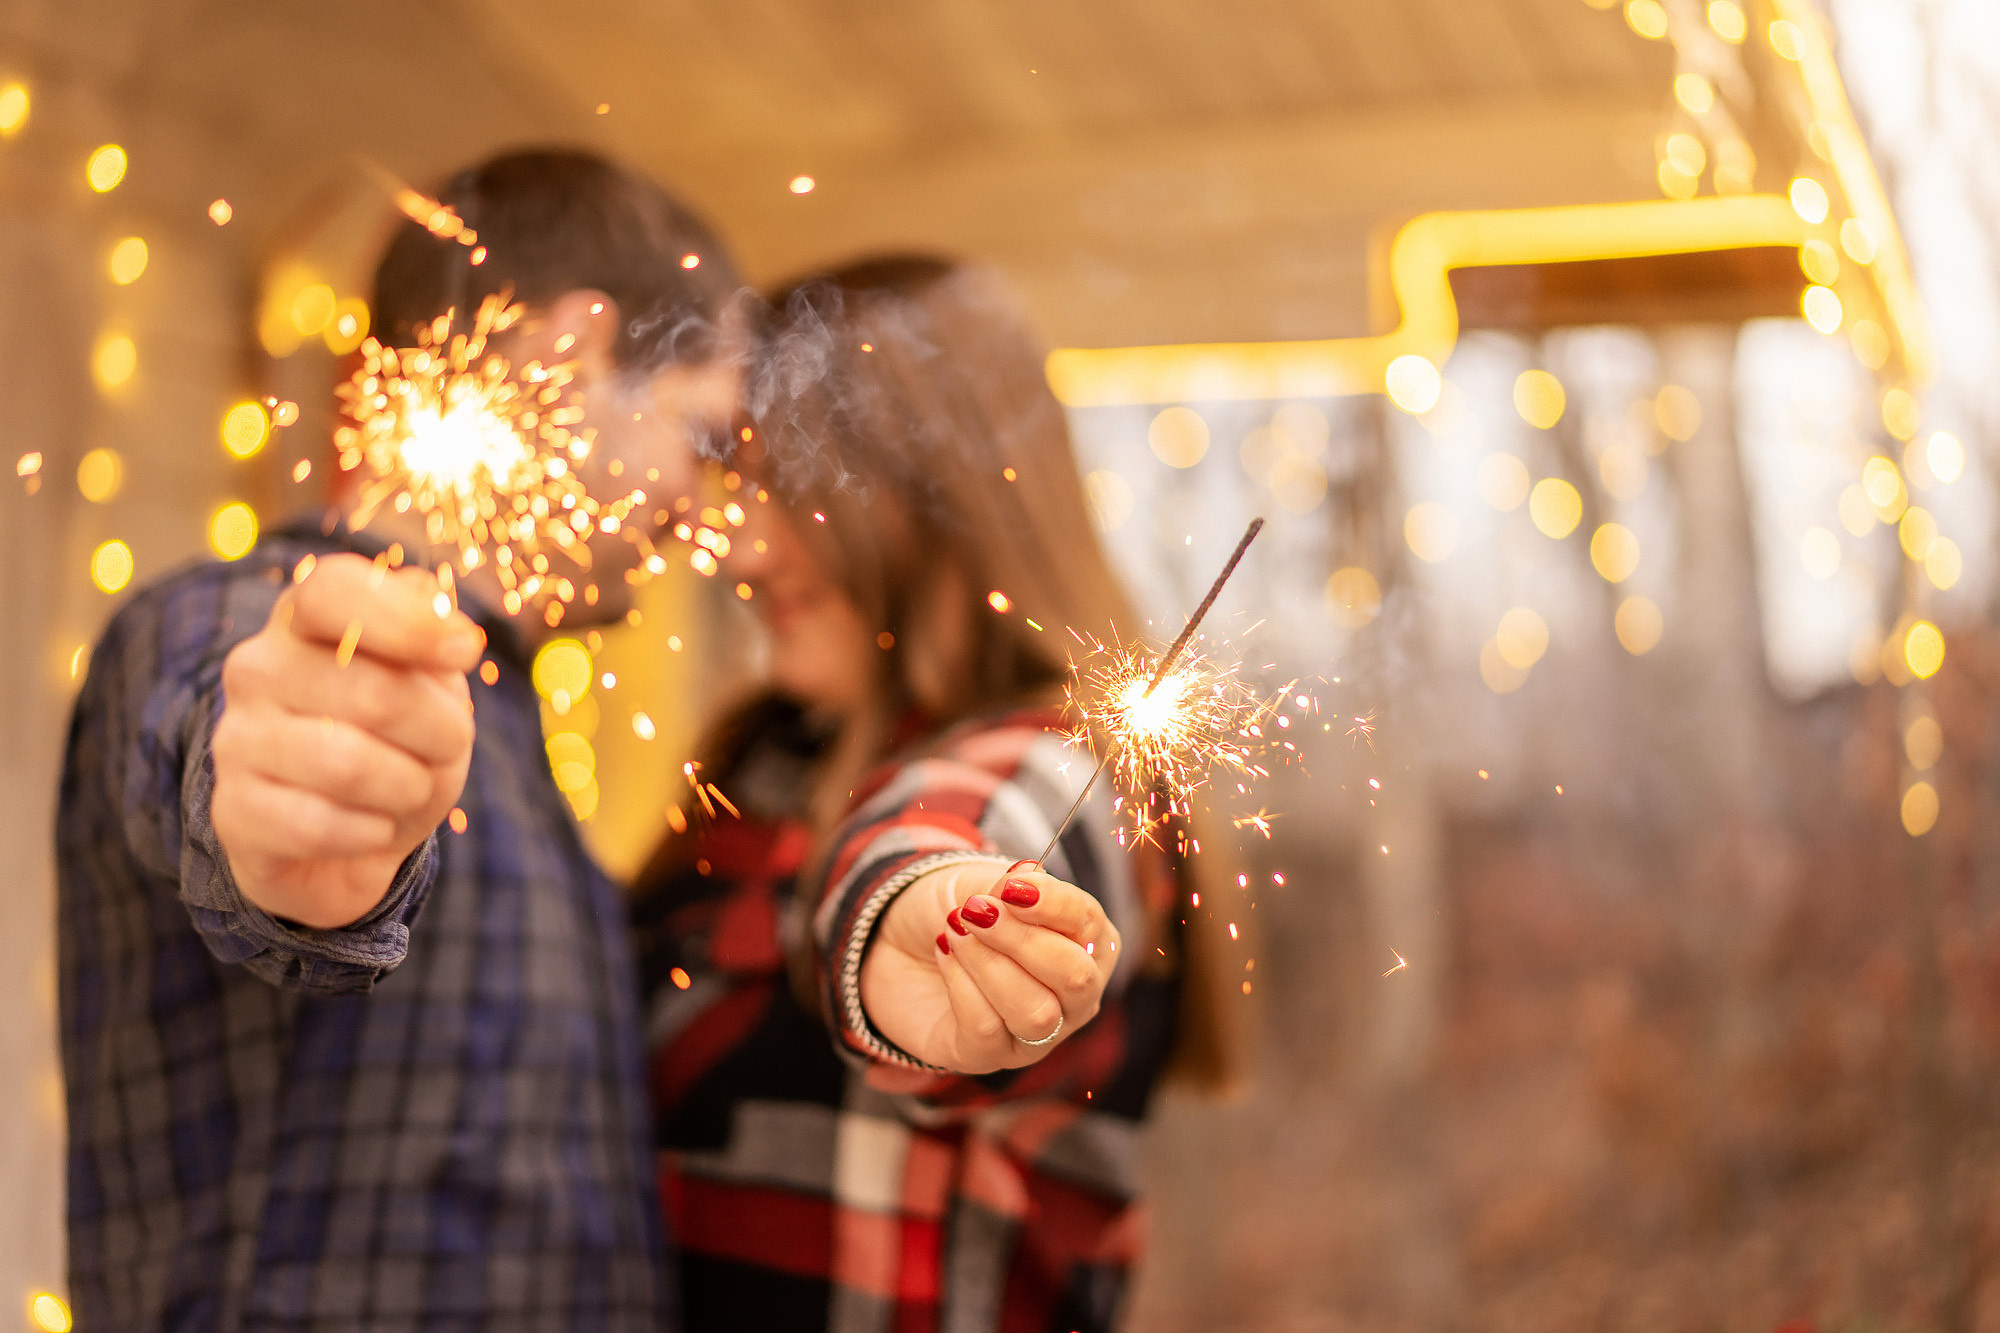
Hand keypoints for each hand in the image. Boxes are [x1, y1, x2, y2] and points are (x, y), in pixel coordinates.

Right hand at [210, 552, 482, 929]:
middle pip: (377, 693)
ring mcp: (235, 738)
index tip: (466, 652)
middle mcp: (257, 668)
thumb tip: (455, 632)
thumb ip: (436, 635)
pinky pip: (320, 826)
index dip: (408, 620)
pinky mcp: (232, 811)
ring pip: (349, 765)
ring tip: (408, 789)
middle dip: (442, 733)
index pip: (335, 591)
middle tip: (446, 748)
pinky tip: (370, 827)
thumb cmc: (398, 738)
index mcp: (304, 618)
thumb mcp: (432, 678)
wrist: (353, 836)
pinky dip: (372, 833)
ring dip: (409, 787)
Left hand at [860, 859, 1119, 1074]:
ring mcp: (1036, 1035)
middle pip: (1076, 978)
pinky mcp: (988, 1056)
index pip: (1090, 925)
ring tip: (955, 930)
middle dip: (1023, 940)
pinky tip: (944, 954)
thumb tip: (1024, 883)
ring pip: (1036, 1013)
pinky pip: (987, 1029)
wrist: (899, 943)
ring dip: (989, 965)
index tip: (1011, 886)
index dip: (1055, 904)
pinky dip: (961, 985)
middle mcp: (1073, 998)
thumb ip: (1010, 885)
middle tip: (976, 910)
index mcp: (1087, 945)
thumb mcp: (982, 882)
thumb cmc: (959, 911)